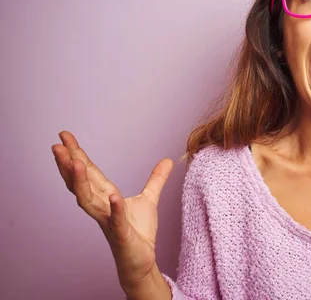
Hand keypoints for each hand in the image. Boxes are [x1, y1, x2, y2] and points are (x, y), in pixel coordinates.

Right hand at [52, 131, 173, 289]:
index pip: (89, 172)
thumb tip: (167, 159)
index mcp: (106, 196)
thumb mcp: (149, 199)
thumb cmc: (139, 233)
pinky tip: (113, 197)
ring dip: (81, 182)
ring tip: (76, 163)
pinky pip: (116, 220)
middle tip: (57, 145)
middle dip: (68, 164)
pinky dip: (114, 209)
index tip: (65, 136)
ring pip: (88, 200)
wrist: (141, 261)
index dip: (77, 154)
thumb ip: (156, 179)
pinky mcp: (122, 235)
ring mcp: (109, 221)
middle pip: (80, 183)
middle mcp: (101, 207)